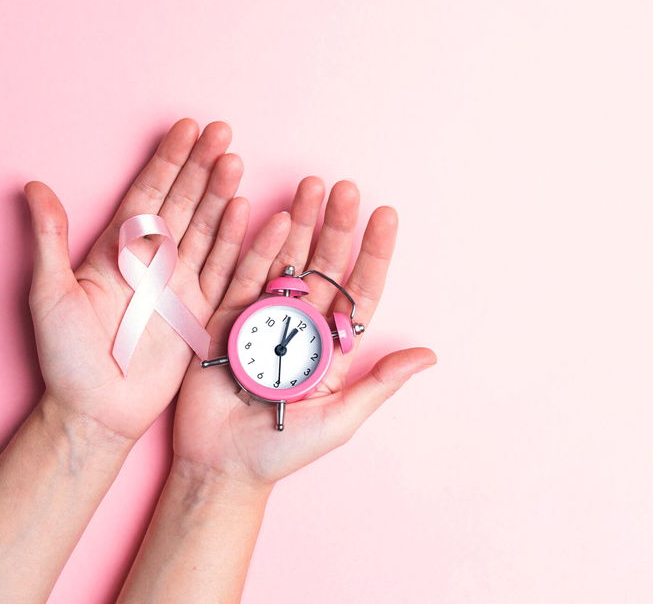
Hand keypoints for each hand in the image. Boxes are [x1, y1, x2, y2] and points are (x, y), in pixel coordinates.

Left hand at [22, 119, 249, 440]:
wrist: (95, 412)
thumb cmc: (64, 358)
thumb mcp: (49, 293)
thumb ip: (49, 237)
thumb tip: (33, 186)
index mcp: (117, 251)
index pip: (148, 194)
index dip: (167, 160)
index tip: (185, 128)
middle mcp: (153, 262)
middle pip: (184, 202)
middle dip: (202, 165)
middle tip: (221, 130)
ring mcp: (179, 285)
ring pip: (207, 228)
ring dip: (221, 194)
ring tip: (234, 160)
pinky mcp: (199, 312)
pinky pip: (223, 269)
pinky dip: (238, 241)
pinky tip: (248, 211)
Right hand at [172, 178, 436, 486]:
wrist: (223, 466)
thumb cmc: (283, 449)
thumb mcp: (340, 417)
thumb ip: (380, 382)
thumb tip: (429, 355)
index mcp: (332, 342)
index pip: (360, 288)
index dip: (374, 252)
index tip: (386, 214)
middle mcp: (301, 321)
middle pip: (325, 264)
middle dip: (337, 225)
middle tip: (346, 187)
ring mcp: (264, 315)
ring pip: (287, 259)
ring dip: (300, 222)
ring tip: (311, 185)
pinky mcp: (228, 316)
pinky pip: (244, 274)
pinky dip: (257, 245)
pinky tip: (270, 215)